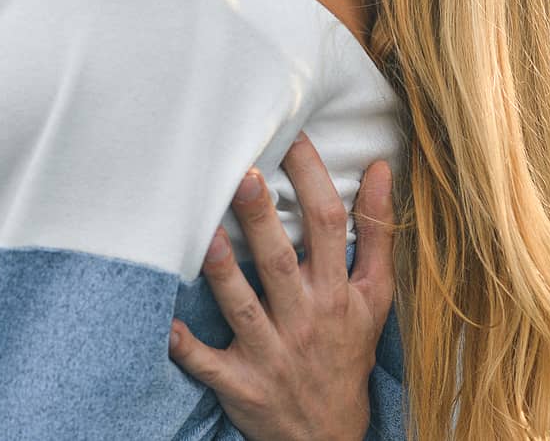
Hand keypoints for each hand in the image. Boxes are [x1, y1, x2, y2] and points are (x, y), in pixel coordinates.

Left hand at [169, 136, 396, 440]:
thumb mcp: (375, 295)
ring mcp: (271, 352)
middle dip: (261, 218)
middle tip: (243, 173)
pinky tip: (167, 323)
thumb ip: (376, 232)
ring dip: (222, 271)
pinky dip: (187, 347)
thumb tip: (381, 169)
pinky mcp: (241, 383)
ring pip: (242, 307)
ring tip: (204, 231)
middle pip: (280, 260)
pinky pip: (208, 364)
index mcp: (336, 291)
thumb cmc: (347, 348)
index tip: (292, 139)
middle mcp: (305, 318)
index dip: (312, 180)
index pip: (328, 226)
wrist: (330, 436)